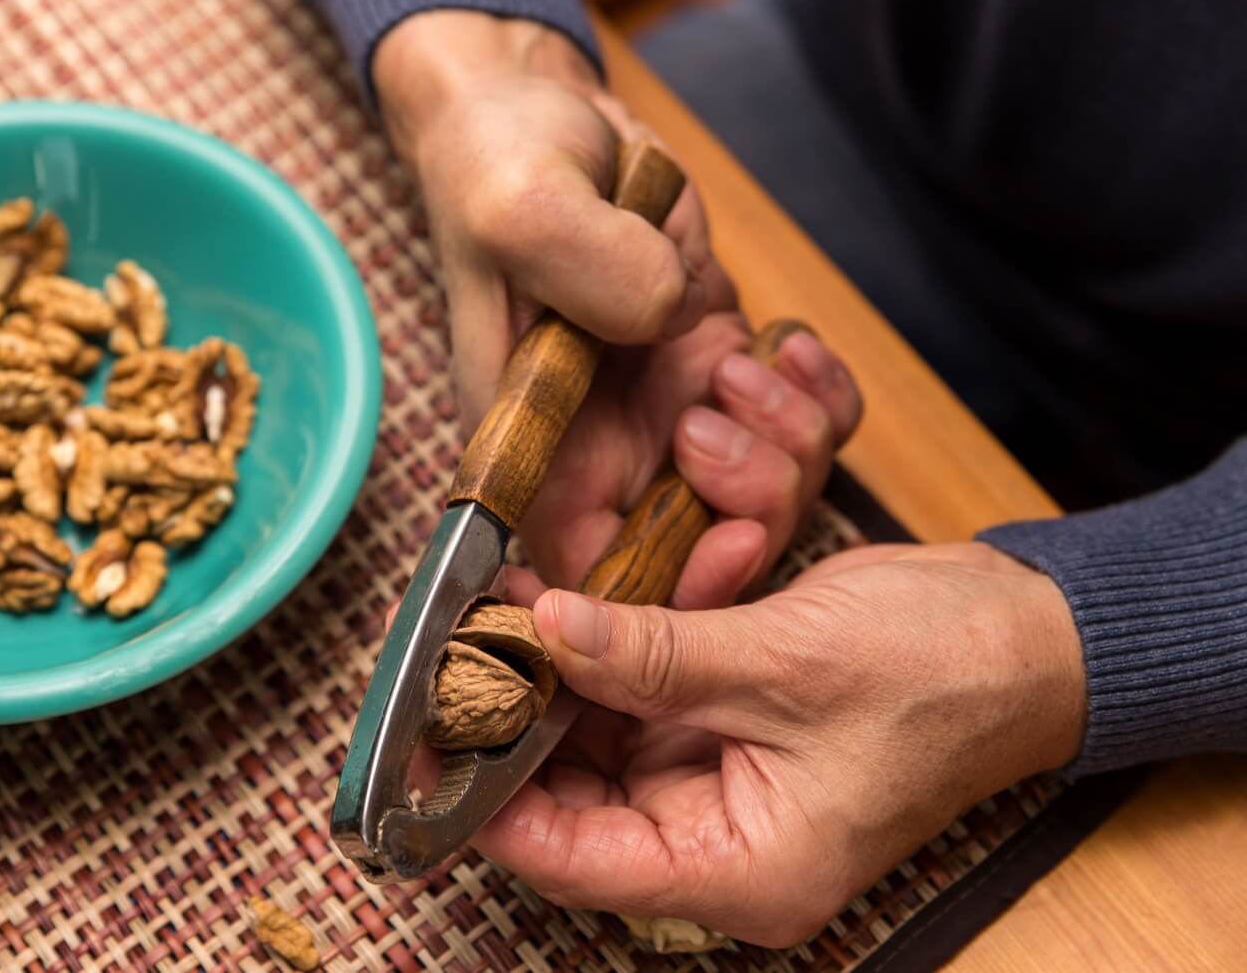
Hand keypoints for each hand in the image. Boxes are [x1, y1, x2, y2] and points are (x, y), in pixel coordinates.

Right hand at [374, 12, 859, 581]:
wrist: (538, 114)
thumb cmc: (499, 167)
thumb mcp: (524, 209)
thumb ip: (593, 271)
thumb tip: (672, 316)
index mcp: (533, 451)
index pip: (592, 576)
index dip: (663, 594)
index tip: (724, 547)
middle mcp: (603, 449)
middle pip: (696, 551)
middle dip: (750, 510)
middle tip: (739, 416)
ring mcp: (669, 409)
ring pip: (763, 491)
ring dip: (790, 442)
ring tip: (753, 354)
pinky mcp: (719, 361)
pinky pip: (800, 417)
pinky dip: (818, 393)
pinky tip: (790, 341)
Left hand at [473, 542, 1087, 945]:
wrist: (1028, 632)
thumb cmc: (944, 677)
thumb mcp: (786, 665)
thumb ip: (654, 655)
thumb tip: (544, 632)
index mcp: (740, 868)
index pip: (575, 859)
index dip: (491, 798)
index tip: (430, 726)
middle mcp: (720, 837)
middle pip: (572, 792)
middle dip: (522, 708)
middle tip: (464, 635)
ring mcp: (719, 776)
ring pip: (598, 732)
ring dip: (566, 663)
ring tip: (512, 597)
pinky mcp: (724, 719)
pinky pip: (641, 688)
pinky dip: (617, 641)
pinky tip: (582, 590)